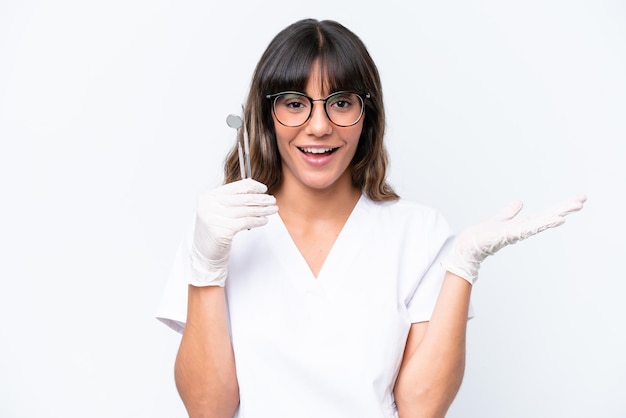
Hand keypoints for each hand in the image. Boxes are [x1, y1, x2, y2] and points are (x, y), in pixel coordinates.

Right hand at [189, 179, 277, 286]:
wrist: (205, 252)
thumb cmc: (215, 230)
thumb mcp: (218, 210)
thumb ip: (233, 199)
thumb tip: (257, 192)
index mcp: (209, 197)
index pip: (236, 186)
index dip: (253, 187)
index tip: (264, 190)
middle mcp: (209, 206)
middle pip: (242, 198)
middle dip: (261, 199)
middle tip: (272, 200)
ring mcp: (214, 219)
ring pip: (246, 211)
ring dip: (262, 210)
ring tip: (272, 210)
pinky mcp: (222, 232)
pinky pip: (246, 223)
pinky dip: (257, 221)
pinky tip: (264, 220)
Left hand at [441, 194, 586, 284]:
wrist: (469, 245)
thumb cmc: (484, 235)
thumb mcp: (500, 219)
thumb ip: (510, 212)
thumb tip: (520, 202)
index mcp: (523, 224)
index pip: (546, 214)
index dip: (561, 207)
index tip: (577, 199)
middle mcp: (524, 228)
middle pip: (549, 216)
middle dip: (565, 208)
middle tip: (584, 199)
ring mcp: (520, 231)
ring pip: (543, 220)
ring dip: (560, 213)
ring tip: (576, 206)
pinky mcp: (512, 234)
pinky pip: (531, 227)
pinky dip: (545, 223)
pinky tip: (559, 219)